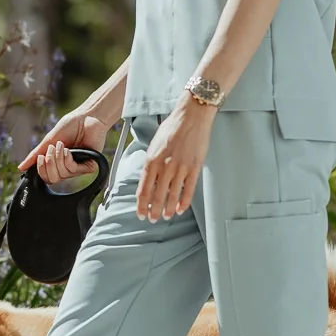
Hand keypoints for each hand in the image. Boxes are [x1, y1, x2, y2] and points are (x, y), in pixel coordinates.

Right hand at [21, 109, 108, 185]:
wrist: (86, 117)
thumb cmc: (70, 126)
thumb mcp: (49, 141)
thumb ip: (36, 155)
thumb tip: (21, 168)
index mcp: (58, 163)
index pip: (46, 178)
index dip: (41, 170)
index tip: (41, 157)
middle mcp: (68, 168)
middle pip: (53, 179)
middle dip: (49, 163)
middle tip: (52, 149)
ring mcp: (79, 168)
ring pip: (62, 175)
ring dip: (58, 158)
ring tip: (62, 145)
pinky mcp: (90, 166)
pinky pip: (72, 170)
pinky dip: (67, 158)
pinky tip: (69, 150)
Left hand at [135, 98, 215, 220]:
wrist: (191, 117)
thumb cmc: (172, 127)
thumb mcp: (154, 144)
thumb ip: (151, 162)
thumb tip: (148, 178)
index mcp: (151, 160)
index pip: (143, 189)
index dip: (142, 205)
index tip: (141, 213)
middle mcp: (164, 167)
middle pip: (157, 196)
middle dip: (154, 211)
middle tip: (153, 219)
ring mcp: (180, 169)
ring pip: (172, 196)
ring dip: (168, 209)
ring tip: (166, 216)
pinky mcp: (194, 168)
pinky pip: (188, 190)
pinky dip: (184, 202)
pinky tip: (180, 209)